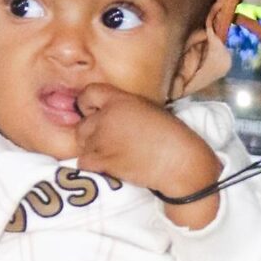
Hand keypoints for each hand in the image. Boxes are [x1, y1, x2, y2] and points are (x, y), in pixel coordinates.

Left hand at [73, 87, 217, 212]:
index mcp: (119, 99)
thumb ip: (126, 110)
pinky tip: (108, 167)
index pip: (88, 94)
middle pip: (81, 126)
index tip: (94, 115)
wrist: (178, 160)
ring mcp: (102, 139)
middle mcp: (106, 116)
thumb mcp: (148, 109)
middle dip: (90, 134)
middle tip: (106, 143)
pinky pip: (84, 162)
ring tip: (111, 156)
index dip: (87, 106)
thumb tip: (116, 119)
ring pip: (81, 145)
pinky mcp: (103, 160)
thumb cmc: (172, 135)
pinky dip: (93, 166)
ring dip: (92, 151)